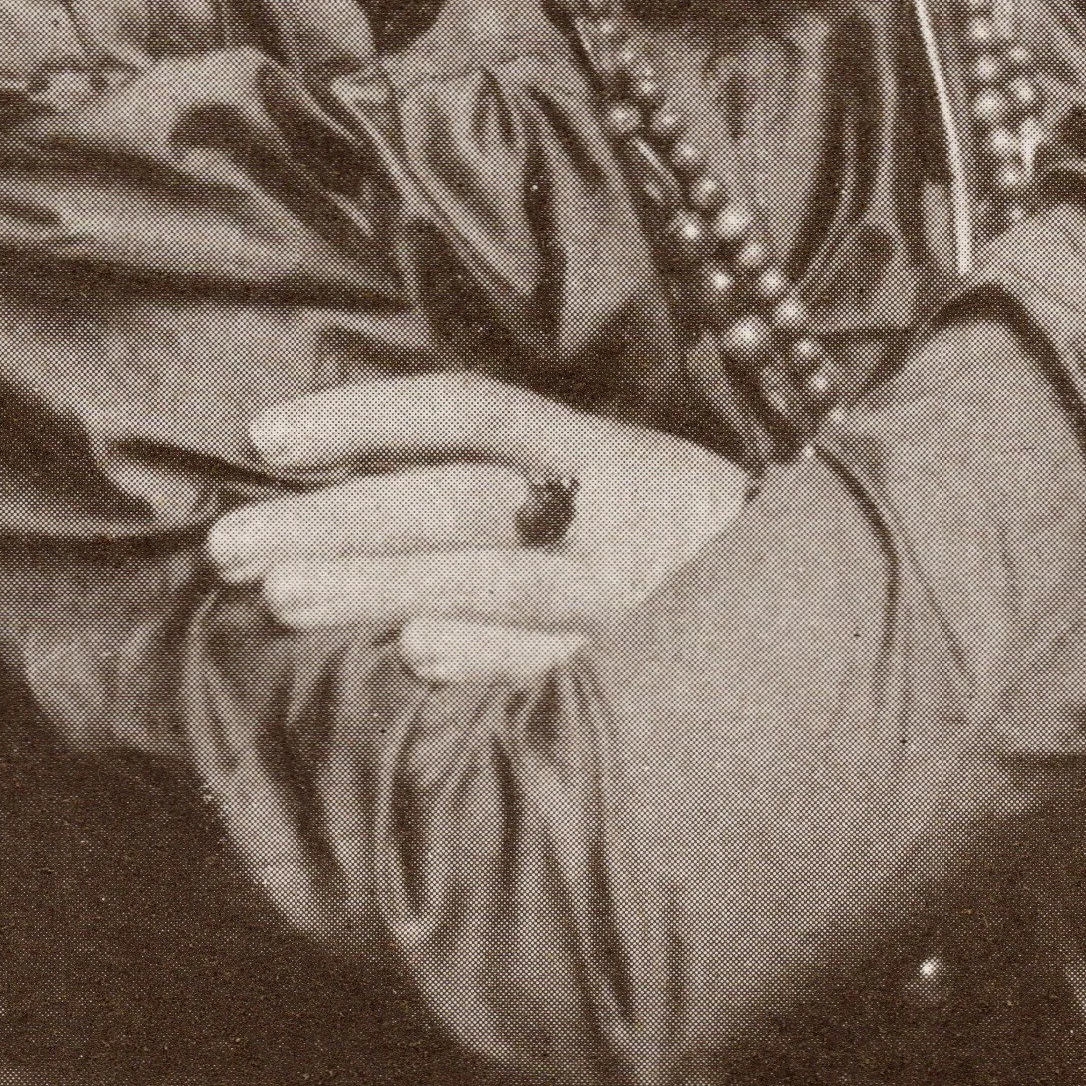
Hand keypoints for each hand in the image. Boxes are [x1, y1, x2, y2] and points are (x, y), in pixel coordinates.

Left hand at [207, 371, 752, 684]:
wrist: (858, 614)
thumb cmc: (707, 554)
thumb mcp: (633, 486)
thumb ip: (532, 479)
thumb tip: (373, 489)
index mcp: (607, 451)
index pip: (471, 410)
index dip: (367, 415)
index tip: (264, 437)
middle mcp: (616, 512)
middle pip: (457, 499)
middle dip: (337, 518)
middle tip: (228, 545)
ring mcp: (633, 594)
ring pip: (492, 578)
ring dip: (381, 587)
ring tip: (282, 598)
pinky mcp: (650, 675)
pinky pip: (558, 667)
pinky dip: (491, 662)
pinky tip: (416, 665)